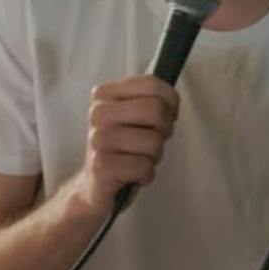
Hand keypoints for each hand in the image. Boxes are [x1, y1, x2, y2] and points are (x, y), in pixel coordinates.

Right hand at [70, 75, 178, 216]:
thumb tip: (172, 101)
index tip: (167, 116)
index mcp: (104, 94)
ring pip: (154, 141)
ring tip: (138, 158)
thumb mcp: (137, 117)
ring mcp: (97, 139)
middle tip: (151, 142)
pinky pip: (144, 166)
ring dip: (154, 155)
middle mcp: (98, 113)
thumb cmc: (124, 148)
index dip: (170, 102)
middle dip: (163, 130)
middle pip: (156, 110)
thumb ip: (154, 100)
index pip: (151, 84)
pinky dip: (146, 174)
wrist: (95, 185)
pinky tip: (132, 175)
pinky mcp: (100, 165)